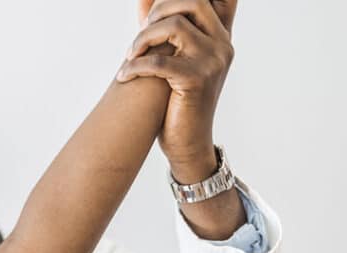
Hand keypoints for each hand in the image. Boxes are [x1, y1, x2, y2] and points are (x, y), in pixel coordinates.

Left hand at [119, 0, 237, 176]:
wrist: (187, 144)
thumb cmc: (175, 103)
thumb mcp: (172, 60)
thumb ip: (162, 29)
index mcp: (220, 36)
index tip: (151, 11)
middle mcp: (222, 44)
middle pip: (191, 2)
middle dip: (158, 11)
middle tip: (139, 35)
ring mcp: (213, 61)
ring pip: (174, 26)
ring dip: (142, 39)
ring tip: (130, 57)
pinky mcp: (197, 80)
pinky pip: (159, 61)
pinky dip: (135, 67)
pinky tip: (124, 76)